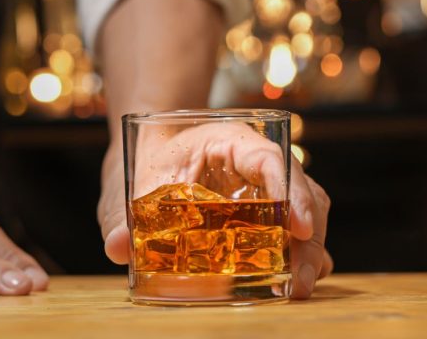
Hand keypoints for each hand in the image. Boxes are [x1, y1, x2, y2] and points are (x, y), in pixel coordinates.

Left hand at [98, 123, 331, 298]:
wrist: (152, 155)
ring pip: (307, 211)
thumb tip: (118, 246)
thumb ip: (121, 213)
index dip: (289, 190)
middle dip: (306, 237)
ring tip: (297, 287)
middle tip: (298, 280)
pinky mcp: (268, 212)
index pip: (270, 157)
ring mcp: (267, 187)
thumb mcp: (127, 185)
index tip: (295, 226)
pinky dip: (300, 254)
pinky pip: (296, 229)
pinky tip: (293, 282)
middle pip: (300, 191)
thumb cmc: (146, 162)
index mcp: (229, 140)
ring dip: (309, 250)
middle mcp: (257, 161)